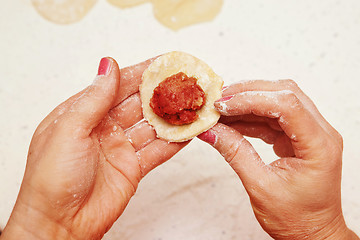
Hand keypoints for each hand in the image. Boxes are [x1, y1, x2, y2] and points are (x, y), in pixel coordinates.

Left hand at [2, 57, 187, 239]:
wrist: (60, 224)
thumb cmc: (51, 178)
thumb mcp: (69, 130)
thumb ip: (94, 99)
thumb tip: (109, 65)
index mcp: (84, 114)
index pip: (117, 86)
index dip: (141, 73)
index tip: (164, 62)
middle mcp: (104, 128)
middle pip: (138, 103)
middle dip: (162, 91)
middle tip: (186, 80)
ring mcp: (120, 147)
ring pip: (151, 125)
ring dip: (172, 115)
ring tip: (194, 102)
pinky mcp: (133, 167)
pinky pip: (158, 150)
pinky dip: (175, 141)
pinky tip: (190, 131)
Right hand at [199, 80, 358, 239]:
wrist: (311, 233)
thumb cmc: (295, 218)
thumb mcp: (260, 186)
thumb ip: (235, 153)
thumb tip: (211, 130)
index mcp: (318, 146)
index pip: (287, 105)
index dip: (251, 99)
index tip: (222, 105)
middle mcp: (319, 133)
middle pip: (284, 93)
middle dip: (247, 92)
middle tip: (218, 100)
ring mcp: (310, 133)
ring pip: (277, 101)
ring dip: (246, 102)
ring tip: (220, 110)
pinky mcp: (297, 137)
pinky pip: (272, 117)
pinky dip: (249, 116)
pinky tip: (230, 120)